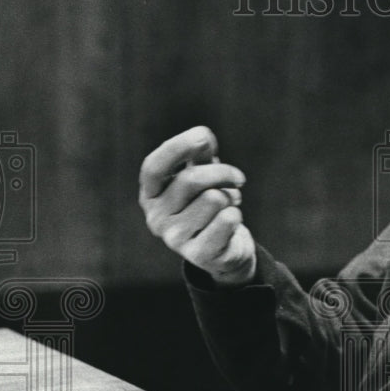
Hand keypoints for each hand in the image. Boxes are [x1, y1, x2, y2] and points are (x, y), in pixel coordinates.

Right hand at [139, 126, 256, 286]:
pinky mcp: (198, 254)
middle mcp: (156, 218)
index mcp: (151, 195)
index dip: (177, 147)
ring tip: (228, 205)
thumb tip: (202, 137)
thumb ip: (199, 154)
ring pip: (214, 198)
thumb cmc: (209, 204)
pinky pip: (227, 220)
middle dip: (223, 172)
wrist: (225, 248)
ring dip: (230, 197)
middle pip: (191, 180)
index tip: (203, 136)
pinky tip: (231, 222)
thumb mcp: (202, 175)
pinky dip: (236, 214)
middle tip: (238, 178)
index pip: (154, 168)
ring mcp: (175, 239)